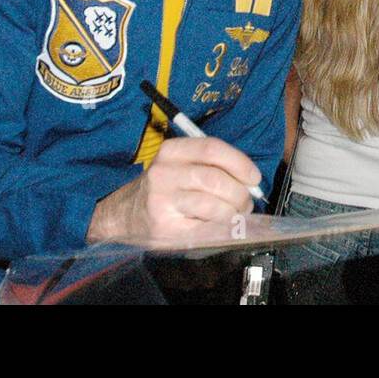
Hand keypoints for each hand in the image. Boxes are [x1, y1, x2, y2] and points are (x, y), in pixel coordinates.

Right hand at [87, 136, 260, 242]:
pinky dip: (221, 228)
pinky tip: (220, 227)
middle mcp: (164, 173)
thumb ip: (212, 166)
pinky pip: (205, 228)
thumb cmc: (165, 189)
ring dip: (233, 213)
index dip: (239, 162)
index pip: (211, 148)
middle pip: (215, 179)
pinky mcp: (166, 228)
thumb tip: (250, 180)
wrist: (125, 216)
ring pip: (213, 205)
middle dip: (239, 193)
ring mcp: (162, 202)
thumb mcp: (181, 166)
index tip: (253, 177)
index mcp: (172, 151)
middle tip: (245, 201)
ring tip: (234, 215)